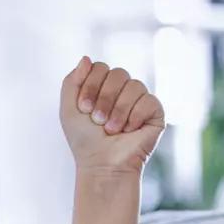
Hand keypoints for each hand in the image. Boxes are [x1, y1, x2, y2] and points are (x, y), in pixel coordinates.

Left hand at [61, 56, 164, 174]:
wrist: (103, 165)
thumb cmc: (85, 141)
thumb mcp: (68, 109)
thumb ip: (72, 81)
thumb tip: (86, 58)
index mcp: (103, 86)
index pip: (100, 67)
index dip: (90, 85)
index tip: (84, 108)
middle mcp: (123, 90)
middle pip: (118, 73)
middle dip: (105, 98)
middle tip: (98, 121)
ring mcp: (140, 100)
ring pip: (134, 85)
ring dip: (118, 110)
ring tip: (112, 130)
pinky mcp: (155, 113)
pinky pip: (149, 100)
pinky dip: (135, 116)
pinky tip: (130, 131)